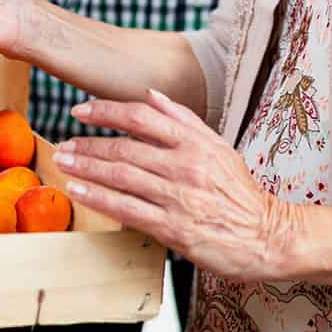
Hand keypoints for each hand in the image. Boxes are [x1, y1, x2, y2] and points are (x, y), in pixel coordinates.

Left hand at [53, 90, 295, 281]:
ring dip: (87, 169)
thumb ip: (184, 120)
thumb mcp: (219, 147)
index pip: (141, 117)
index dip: (106, 111)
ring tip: (64, 163)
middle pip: (125, 148)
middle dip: (88, 145)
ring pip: (122, 177)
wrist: (268, 236)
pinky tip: (79, 192)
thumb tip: (153, 95)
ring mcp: (179, 198)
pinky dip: (99, 199)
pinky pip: (128, 211)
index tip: (81, 111)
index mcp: (195, 143)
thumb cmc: (241, 192)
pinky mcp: (174, 228)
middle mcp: (185, 166)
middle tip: (64, 143)